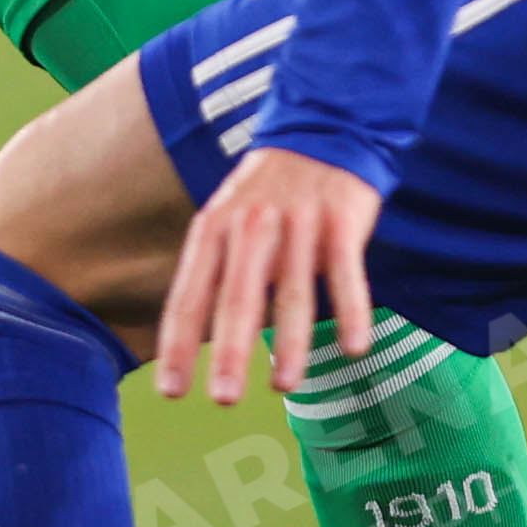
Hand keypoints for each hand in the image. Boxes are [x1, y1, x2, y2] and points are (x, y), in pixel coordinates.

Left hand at [151, 143, 387, 405]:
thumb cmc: (269, 191)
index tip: (172, 391)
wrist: (323, 128)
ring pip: (293, 292)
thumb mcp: (227, 219)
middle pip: (237, 297)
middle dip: (229, 351)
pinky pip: (347, 274)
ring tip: (283, 387)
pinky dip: (352, 311)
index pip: (190, 295)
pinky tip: (353, 347)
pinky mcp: (342, 220)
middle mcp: (252, 226)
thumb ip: (214, 272)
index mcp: (214, 228)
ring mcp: (299, 222)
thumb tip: (191, 340)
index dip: (179, 345)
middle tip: (223, 398)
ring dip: (291, 344)